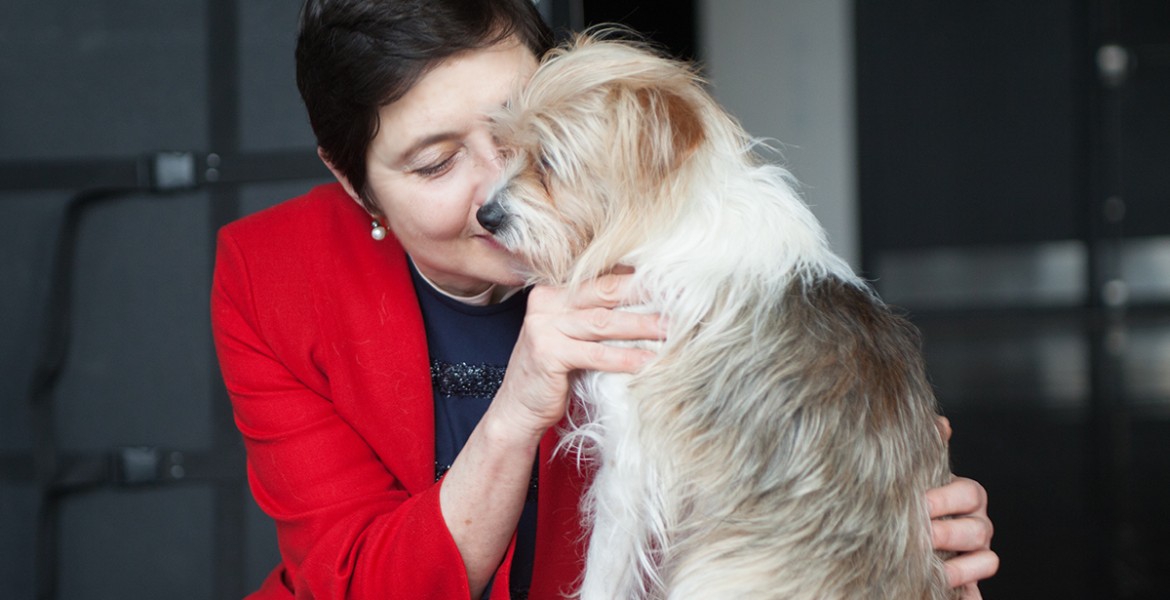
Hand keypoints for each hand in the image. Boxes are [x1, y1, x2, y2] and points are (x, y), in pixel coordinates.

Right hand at [493, 272, 663, 438]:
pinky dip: (625, 358)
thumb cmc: (554, 373)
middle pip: (606, 292)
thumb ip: (599, 316)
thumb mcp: (574, 336)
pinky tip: (649, 362)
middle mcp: (546, 302)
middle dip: (646, 294)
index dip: (638, 279)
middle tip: (682, 297)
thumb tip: (651, 302)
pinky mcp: (547, 353)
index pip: (602, 278)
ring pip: (604, 322)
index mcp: (554, 291)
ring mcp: (544, 326)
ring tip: (672, 329)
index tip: (672, 280)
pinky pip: (596, 354)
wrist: (518, 409)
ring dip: (643, 325)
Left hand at [929, 418, 999, 597]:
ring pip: (987, 559)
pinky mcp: (970, 581)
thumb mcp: (918, 476)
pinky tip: (947, 589)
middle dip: (949, 532)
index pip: (970, 493)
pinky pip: (978, 591)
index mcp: (965, 497)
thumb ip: (930, 449)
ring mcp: (977, 554)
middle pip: (979, 529)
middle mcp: (977, 525)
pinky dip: (967, 590)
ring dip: (960, 565)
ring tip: (932, 566)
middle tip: (923, 535)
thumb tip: (941, 424)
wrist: (902, 538)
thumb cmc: (912, 502)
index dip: (947, 499)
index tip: (920, 503)